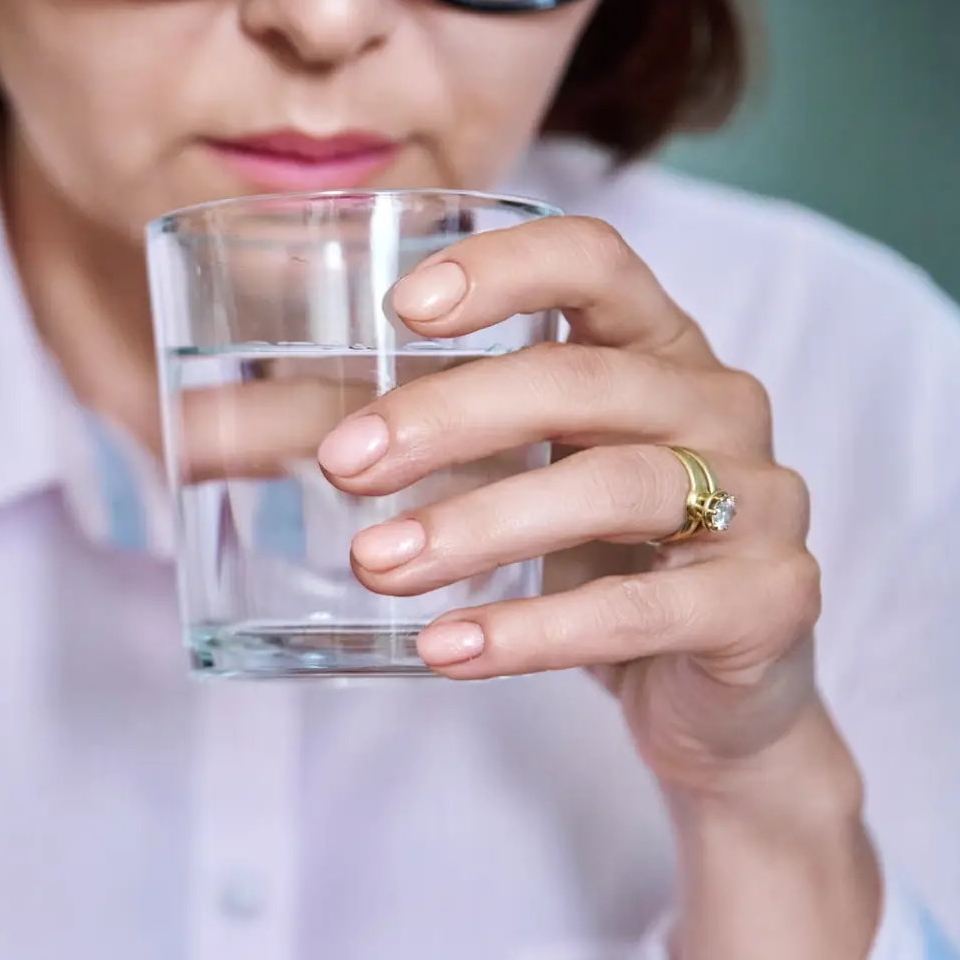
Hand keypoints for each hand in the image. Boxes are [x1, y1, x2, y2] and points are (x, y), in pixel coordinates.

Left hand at [316, 215, 831, 796]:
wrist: (713, 699)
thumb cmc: (588, 560)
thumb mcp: (485, 483)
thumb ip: (366, 443)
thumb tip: (190, 429)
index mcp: (652, 346)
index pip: (597, 260)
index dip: (504, 269)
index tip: (403, 307)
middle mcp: (717, 402)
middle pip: (585, 378)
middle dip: (452, 417)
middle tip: (343, 466)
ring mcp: (760, 498)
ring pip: (618, 486)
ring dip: (480, 525)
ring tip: (375, 566)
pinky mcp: (769, 599)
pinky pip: (648, 606)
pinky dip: (536, 631)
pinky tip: (448, 649)